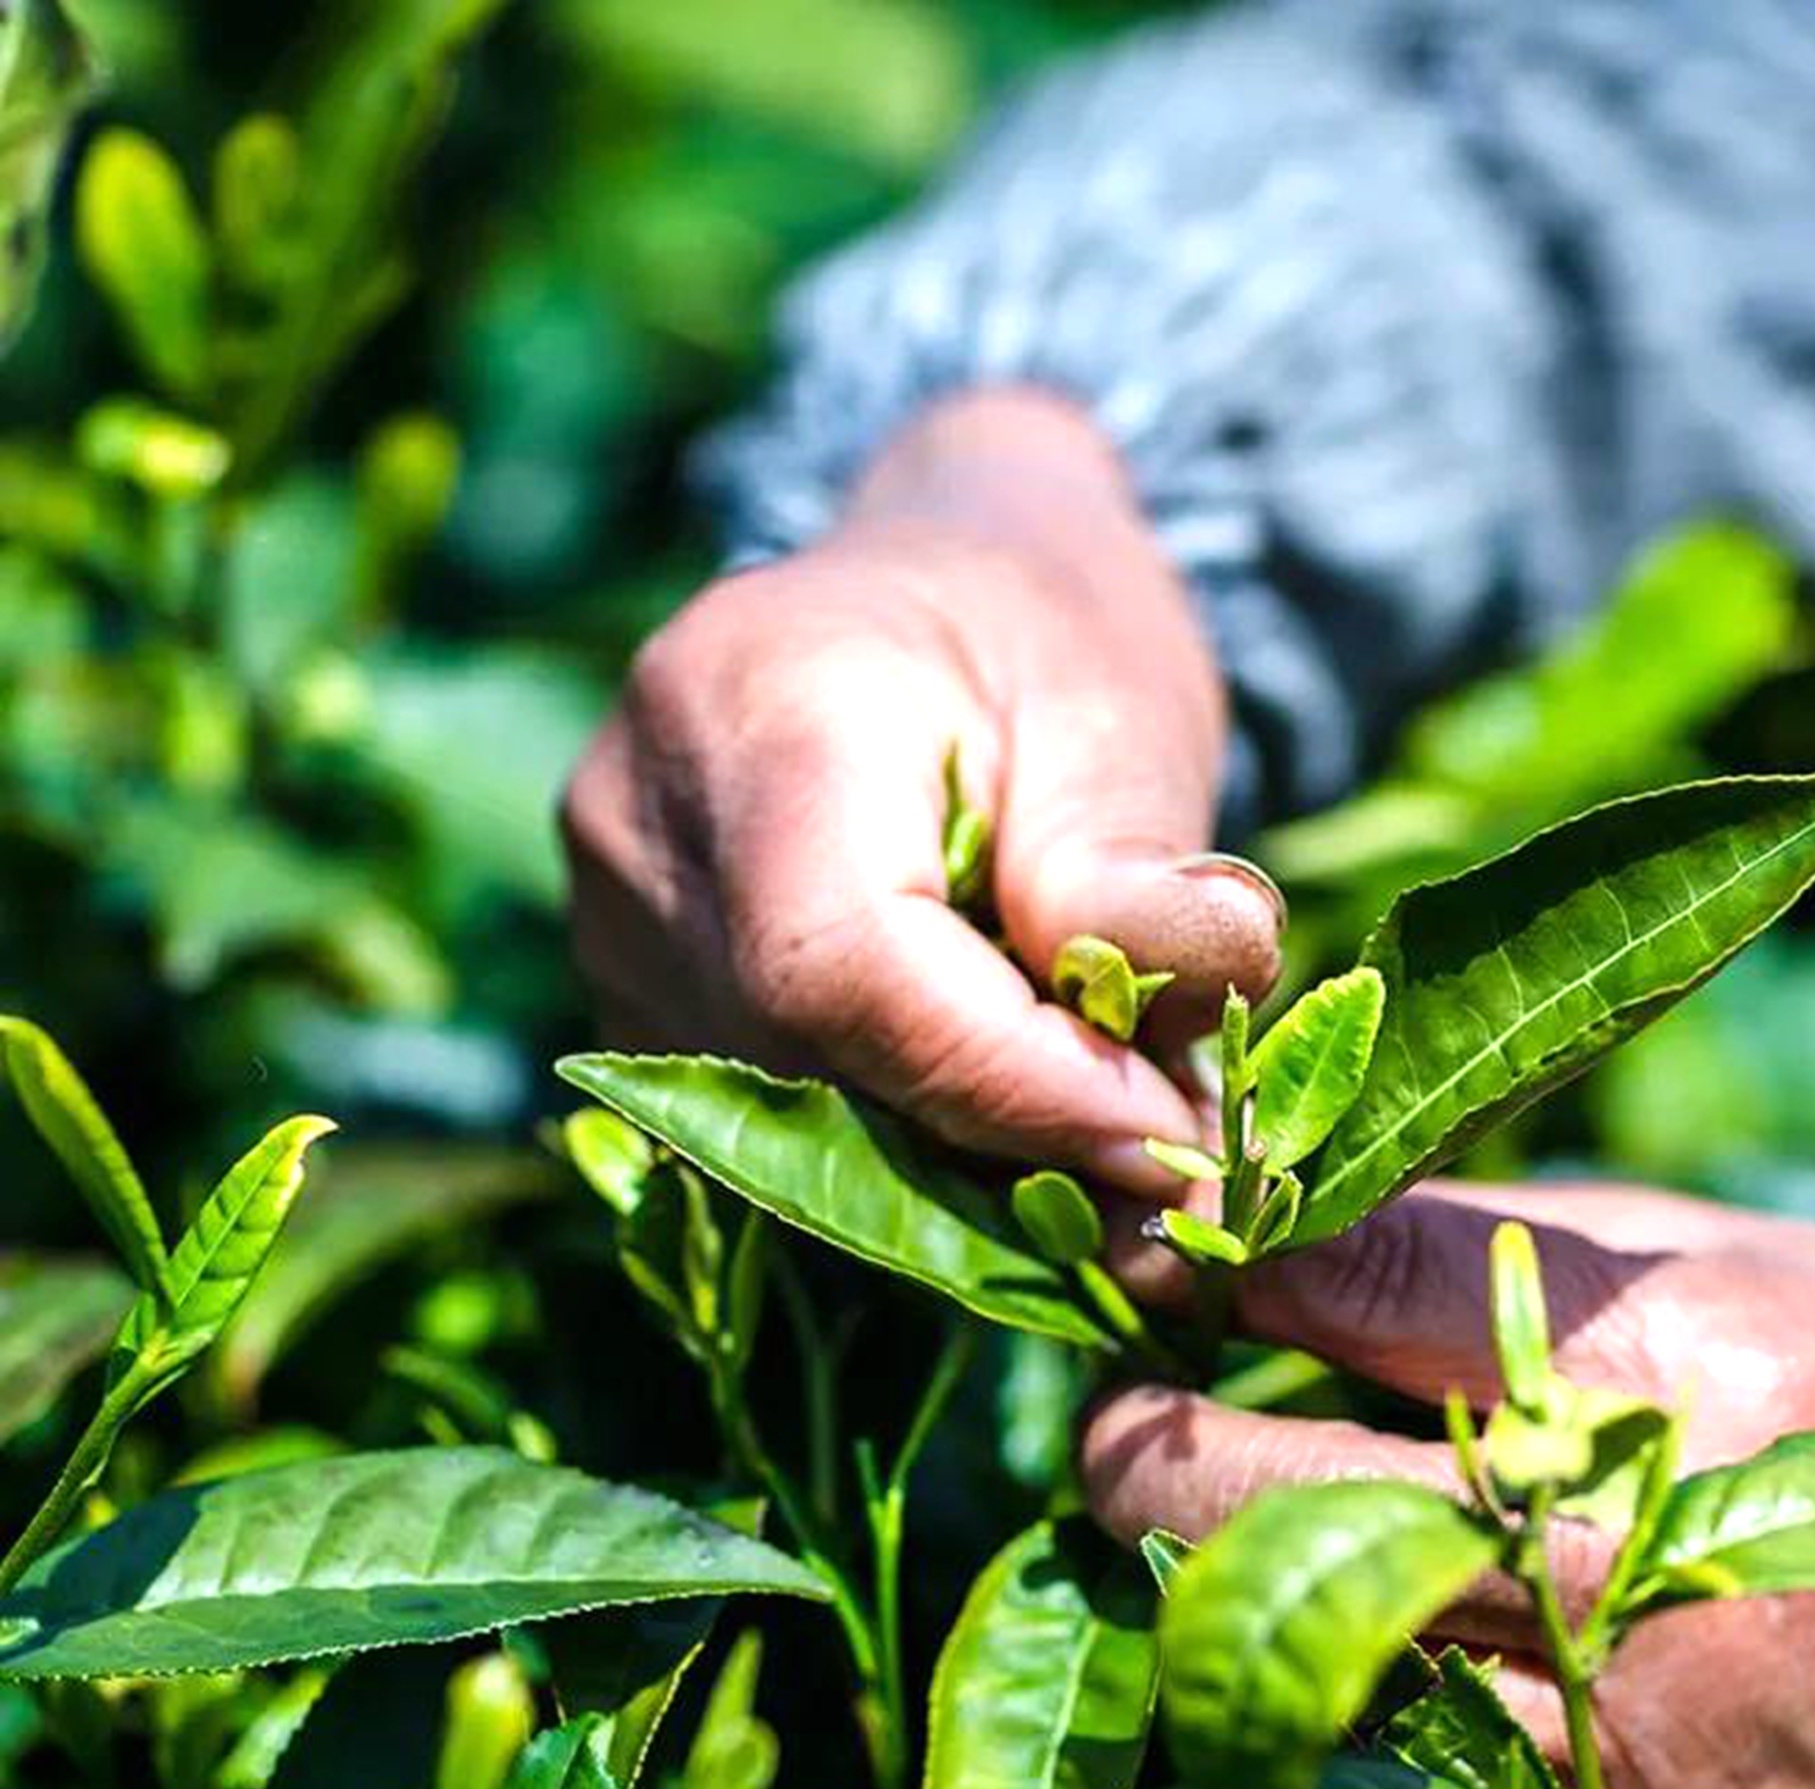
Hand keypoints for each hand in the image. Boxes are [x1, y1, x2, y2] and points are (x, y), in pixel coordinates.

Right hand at [561, 389, 1279, 1192]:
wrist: (932, 589)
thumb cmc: (1038, 636)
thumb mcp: (1125, 718)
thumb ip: (1141, 887)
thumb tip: (1192, 1082)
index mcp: (754, 703)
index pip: (842, 965)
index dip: (1010, 1082)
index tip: (1169, 1134)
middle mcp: (638, 821)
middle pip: (814, 1063)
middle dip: (1013, 1141)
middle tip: (1182, 1160)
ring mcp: (613, 918)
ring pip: (791, 1122)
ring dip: (973, 1163)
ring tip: (1117, 1126)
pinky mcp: (634, 995)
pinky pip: (771, 1125)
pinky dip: (914, 1148)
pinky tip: (1021, 1110)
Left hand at [1079, 1182, 1814, 1788]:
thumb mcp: (1682, 1253)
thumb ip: (1441, 1252)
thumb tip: (1216, 1227)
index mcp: (1680, 1392)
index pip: (1346, 1339)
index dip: (1195, 1326)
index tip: (1145, 1305)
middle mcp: (1656, 1601)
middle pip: (1297, 1554)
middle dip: (1166, 1497)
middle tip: (1137, 1449)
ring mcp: (1649, 1785)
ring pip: (1320, 1734)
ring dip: (1234, 1649)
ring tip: (1231, 1574)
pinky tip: (1335, 1724)